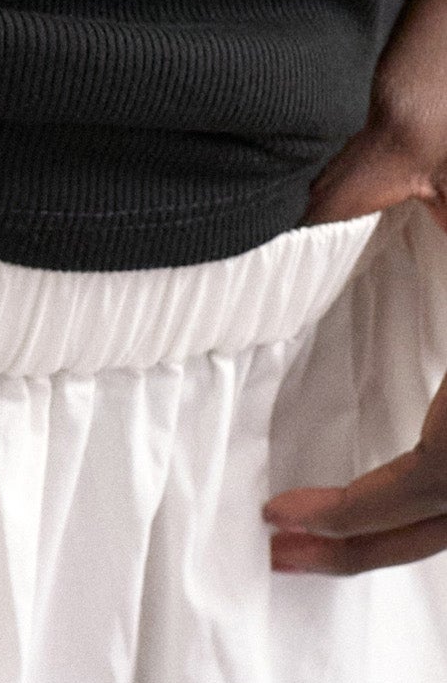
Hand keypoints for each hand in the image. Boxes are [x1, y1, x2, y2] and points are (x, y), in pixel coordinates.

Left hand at [264, 0, 446, 573]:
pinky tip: (388, 486)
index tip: (278, 518)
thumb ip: (345, 187)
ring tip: (317, 539)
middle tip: (281, 554)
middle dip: (378, 541)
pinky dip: (445, 485)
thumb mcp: (421, 127)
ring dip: (415, 523)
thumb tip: (254, 237)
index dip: (364, 512)